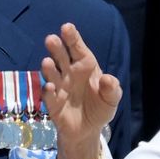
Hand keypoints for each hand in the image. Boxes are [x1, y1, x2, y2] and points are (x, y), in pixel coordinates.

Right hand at [42, 23, 121, 158]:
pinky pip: (49, 97)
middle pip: (62, 58)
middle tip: (51, 39)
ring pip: (52, 75)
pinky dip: (48, 92)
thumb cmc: (99, 108)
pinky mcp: (53, 104)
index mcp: (85, 68)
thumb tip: (107, 80)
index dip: (72, 39)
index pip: (78, 50)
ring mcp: (60, 88)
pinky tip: (49, 87)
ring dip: (49, 69)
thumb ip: (112, 89)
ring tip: (47, 62)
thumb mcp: (111, 99)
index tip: (67, 27)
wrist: (88, 131)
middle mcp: (70, 74)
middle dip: (56, 49)